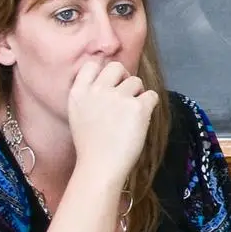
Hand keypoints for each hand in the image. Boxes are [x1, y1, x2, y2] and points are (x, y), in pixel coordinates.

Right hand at [68, 61, 158, 181]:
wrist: (100, 166)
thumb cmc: (91, 145)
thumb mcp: (78, 113)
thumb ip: (89, 95)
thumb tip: (109, 82)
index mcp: (79, 92)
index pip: (92, 65)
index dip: (104, 72)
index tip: (110, 85)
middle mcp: (98, 90)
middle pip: (117, 67)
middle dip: (124, 78)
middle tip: (126, 97)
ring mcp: (118, 97)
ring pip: (137, 81)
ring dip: (137, 95)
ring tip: (131, 116)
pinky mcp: (138, 108)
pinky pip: (152, 95)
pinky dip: (150, 105)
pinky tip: (142, 120)